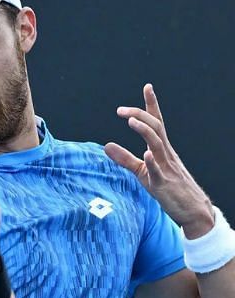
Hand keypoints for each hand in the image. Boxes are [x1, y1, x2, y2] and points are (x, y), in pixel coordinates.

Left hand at [103, 83, 212, 237]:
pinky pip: (159, 172)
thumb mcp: (143, 172)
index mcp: (162, 150)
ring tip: (131, 120)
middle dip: (140, 114)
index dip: (151, 105)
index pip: (157, 122)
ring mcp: (166, 168)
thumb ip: (125, 159)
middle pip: (156, 128)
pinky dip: (153, 162)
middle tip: (120, 110)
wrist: (193, 211)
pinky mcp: (164, 184)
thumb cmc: (169, 189)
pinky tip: (146, 154)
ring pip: (158, 144)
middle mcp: (166, 154)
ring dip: (145, 131)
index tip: (147, 87)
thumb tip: (106, 145)